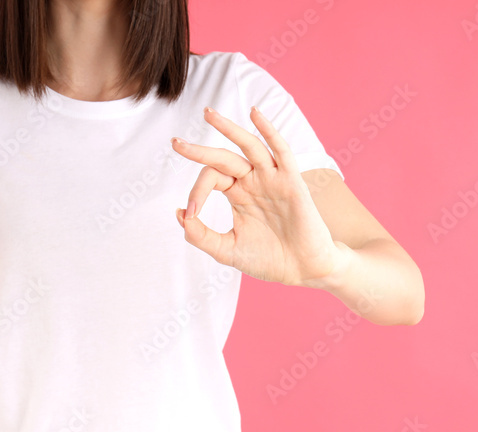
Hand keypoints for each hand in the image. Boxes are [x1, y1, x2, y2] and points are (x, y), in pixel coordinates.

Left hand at [170, 106, 348, 287]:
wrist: (303, 270)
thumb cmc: (268, 259)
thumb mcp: (226, 250)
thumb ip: (201, 235)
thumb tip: (179, 213)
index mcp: (237, 194)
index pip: (210, 179)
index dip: (195, 193)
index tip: (190, 214)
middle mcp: (253, 181)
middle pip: (223, 158)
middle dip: (199, 150)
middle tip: (175, 143)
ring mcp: (272, 179)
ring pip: (248, 146)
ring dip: (228, 128)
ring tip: (208, 114)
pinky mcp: (291, 182)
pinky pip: (280, 151)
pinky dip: (269, 131)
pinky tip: (254, 114)